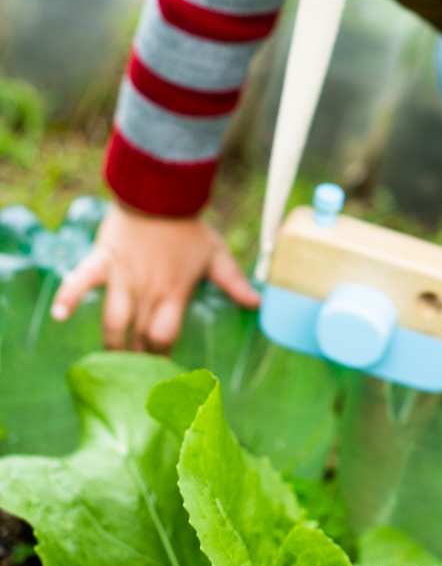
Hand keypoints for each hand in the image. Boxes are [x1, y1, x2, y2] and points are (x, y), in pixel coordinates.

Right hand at [51, 202, 259, 352]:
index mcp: (174, 291)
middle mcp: (148, 290)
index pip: (165, 336)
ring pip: (114, 320)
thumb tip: (257, 303)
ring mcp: (124, 276)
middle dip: (136, 357)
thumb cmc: (188, 226)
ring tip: (108, 360)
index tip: (161, 367)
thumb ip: (234, 281)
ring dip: (110, 342)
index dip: (161, 354)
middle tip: (134, 372)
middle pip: (139, 335)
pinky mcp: (104, 260)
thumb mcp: (216, 253)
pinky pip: (82, 280)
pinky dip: (69, 296)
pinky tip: (60, 315)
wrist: (162, 193)